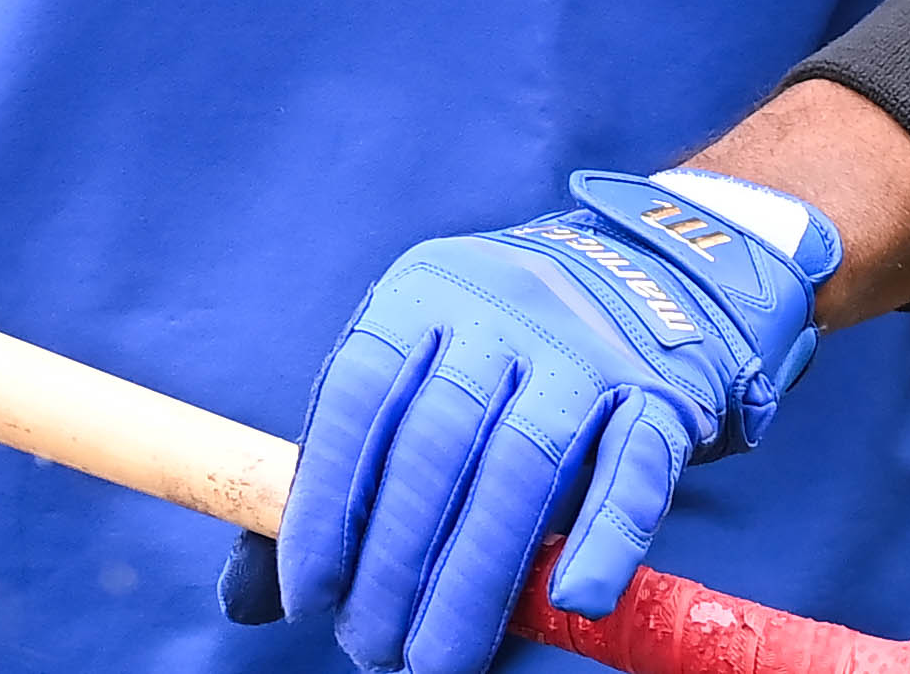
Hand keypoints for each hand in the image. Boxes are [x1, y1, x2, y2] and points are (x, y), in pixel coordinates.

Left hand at [237, 172, 833, 673]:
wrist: (649, 275)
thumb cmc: (499, 354)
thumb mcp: (416, 375)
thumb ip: (342, 475)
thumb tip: (248, 595)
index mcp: (422, 293)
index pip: (358, 395)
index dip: (324, 500)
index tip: (307, 595)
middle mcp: (501, 307)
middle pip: (437, 443)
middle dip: (397, 562)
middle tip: (371, 648)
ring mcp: (586, 347)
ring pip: (523, 467)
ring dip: (475, 578)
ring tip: (438, 661)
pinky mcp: (661, 392)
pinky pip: (632, 470)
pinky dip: (603, 539)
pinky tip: (571, 601)